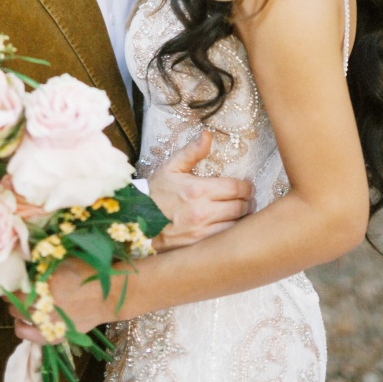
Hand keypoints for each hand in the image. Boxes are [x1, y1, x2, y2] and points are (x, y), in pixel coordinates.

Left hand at [6, 258, 117, 342]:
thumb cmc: (91, 272)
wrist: (110, 294)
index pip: (18, 285)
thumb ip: (46, 261)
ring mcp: (51, 322)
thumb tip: (26, 260)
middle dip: (13, 294)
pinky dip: (22, 329)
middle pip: (16, 301)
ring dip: (16, 309)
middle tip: (15, 289)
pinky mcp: (57, 335)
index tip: (12, 277)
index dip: (12, 281)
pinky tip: (20, 323)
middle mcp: (47, 303)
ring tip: (18, 303)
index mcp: (49, 282)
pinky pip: (31, 336)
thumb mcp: (67, 259)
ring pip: (20, 317)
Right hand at [148, 130, 251, 251]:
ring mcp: (201, 232)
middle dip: (247, 202)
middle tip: (247, 199)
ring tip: (240, 212)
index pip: (235, 188)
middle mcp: (202, 212)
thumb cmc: (155, 192)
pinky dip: (232, 234)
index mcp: (198, 190)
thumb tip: (208, 135)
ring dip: (242, 219)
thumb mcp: (171, 167)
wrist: (136, 221)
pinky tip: (230, 228)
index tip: (246, 186)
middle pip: (240, 207)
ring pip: (236, 226)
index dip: (246, 187)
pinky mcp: (199, 246)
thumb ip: (192, 151)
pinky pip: (224, 240)